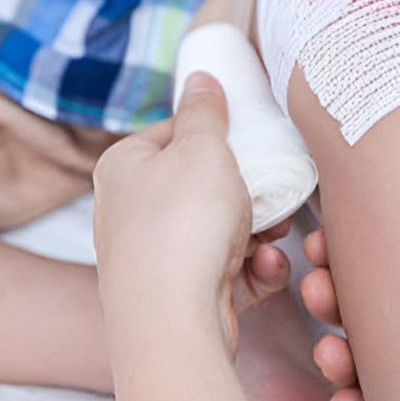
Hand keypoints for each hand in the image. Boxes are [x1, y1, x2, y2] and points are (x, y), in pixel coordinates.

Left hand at [92, 72, 291, 354]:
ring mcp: (154, 258)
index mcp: (123, 166)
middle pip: (203, 185)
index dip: (216, 134)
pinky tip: (265, 269)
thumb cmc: (180, 227)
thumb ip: (205, 111)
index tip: (250, 139)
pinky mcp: (180, 296)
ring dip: (258, 231)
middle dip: (248, 190)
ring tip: (276, 234)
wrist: (171, 322)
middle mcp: (130, 211)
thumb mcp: (202, 148)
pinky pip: (226, 271)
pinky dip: (252, 269)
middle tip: (274, 191)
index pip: (174, 133)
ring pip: (221, 230)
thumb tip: (200, 78)